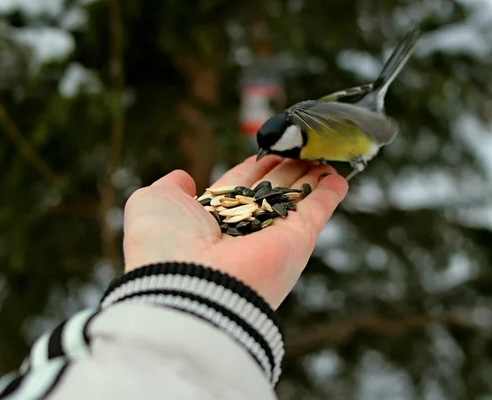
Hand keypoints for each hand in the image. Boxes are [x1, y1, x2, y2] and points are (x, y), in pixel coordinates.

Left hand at [122, 155, 347, 308]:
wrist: (187, 285)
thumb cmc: (163, 245)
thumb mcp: (152, 203)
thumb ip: (169, 186)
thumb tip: (183, 177)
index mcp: (214, 218)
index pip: (242, 183)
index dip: (258, 165)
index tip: (272, 149)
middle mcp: (246, 228)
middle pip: (273, 189)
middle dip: (289, 168)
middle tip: (304, 147)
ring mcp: (274, 235)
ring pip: (298, 198)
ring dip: (312, 177)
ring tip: (326, 155)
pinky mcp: (297, 241)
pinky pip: (317, 212)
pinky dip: (330, 194)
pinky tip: (340, 177)